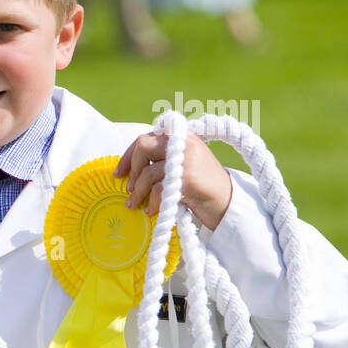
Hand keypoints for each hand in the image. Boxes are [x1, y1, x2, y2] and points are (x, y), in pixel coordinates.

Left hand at [114, 131, 232, 230]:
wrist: (228, 203)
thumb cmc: (202, 188)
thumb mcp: (183, 166)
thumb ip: (163, 159)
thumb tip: (131, 168)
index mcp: (181, 137)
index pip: (146, 137)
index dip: (128, 155)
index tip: (119, 173)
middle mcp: (184, 143)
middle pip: (143, 146)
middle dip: (132, 169)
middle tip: (128, 188)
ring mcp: (186, 159)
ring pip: (147, 172)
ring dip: (138, 191)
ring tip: (135, 204)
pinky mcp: (187, 178)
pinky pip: (158, 189)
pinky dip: (152, 202)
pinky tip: (152, 210)